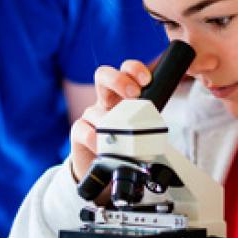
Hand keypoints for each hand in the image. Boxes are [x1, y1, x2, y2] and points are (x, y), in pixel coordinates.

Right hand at [69, 59, 151, 181]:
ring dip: (109, 121)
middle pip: (103, 75)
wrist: (108, 167)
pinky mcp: (78, 132)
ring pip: (94, 109)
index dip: (135, 70)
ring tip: (122, 133)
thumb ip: (148, 120)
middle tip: (134, 94)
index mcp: (123, 95)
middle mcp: (105, 100)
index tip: (146, 81)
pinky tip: (102, 145)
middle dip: (119, 80)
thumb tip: (158, 123)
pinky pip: (82, 129)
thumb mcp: (142, 127)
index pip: (126, 71)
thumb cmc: (128, 143)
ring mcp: (91, 115)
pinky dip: (94, 137)